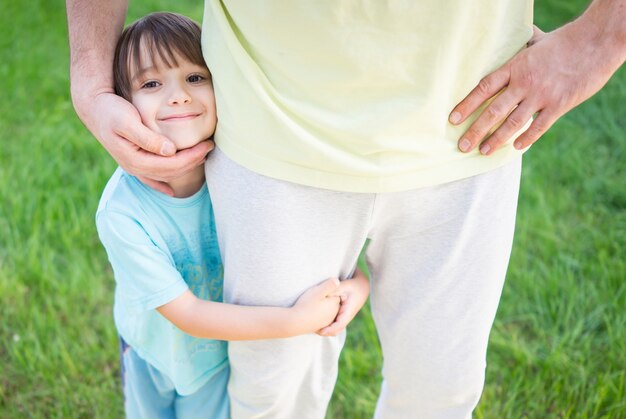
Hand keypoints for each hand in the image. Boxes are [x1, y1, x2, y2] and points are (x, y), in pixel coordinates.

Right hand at [78, 92, 212, 194]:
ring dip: (185, 167)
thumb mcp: (127, 121)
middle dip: (193, 161)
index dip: (191, 157)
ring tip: (202, 156)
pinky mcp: (133, 162)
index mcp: (135, 159)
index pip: (171, 164)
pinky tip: (172, 192)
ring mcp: (133, 167)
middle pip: (171, 171)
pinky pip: (150, 178)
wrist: (93, 108)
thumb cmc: (110, 110)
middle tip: (210, 147)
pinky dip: (162, 185)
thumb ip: (148, 138)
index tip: (207, 145)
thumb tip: (170, 151)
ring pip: (165, 175)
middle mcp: (135, 167)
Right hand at [292, 278, 340, 333]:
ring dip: (322, 306)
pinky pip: (321, 316)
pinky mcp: (321, 326)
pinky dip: (317, 314)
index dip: (326, 291)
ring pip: (327, 309)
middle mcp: (334, 313)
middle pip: (332, 301)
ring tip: (310, 305)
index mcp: (335, 304)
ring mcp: (328, 321)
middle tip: (313, 299)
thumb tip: (337, 280)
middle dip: (326, 298)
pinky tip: (309, 312)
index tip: (317, 292)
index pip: (335, 293)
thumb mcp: (318, 291)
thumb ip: (329, 285)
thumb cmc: (306, 305)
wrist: (295, 322)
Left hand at [318, 268, 369, 335]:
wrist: (362, 285)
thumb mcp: (343, 285)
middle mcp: (347, 316)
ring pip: (336, 328)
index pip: (339, 325)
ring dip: (326, 329)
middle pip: (337, 330)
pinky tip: (318, 321)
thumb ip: (333, 289)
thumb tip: (323, 293)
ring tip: (313, 327)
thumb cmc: (352, 285)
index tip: (320, 331)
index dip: (330, 330)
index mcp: (348, 311)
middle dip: (326, 332)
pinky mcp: (342, 314)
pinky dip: (328, 324)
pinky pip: (335, 322)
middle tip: (313, 330)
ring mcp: (345, 316)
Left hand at [450, 16, 624, 155]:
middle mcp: (525, 83)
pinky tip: (516, 147)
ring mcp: (542, 95)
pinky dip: (527, 138)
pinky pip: (540, 126)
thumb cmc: (564, 41)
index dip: (466, 105)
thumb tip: (507, 38)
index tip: (452, 120)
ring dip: (496, 139)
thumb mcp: (536, 41)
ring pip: (513, 123)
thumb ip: (518, 48)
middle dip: (475, 131)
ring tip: (483, 151)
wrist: (597, 42)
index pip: (484, 88)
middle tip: (462, 146)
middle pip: (493, 111)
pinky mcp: (560, 104)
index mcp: (515, 67)